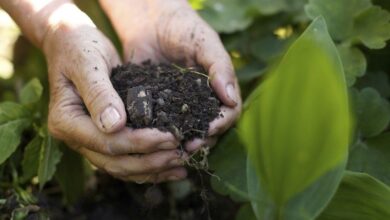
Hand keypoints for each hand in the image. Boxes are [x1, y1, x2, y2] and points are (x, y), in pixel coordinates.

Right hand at [43, 4, 186, 182]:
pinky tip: (171, 166)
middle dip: (151, 161)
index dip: (140, 143)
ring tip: (181, 165)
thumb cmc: (79, 46)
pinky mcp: (103, 138)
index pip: (107, 142)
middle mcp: (75, 138)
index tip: (170, 137)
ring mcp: (88, 141)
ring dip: (152, 169)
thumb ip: (99, 93)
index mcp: (66, 121)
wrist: (72, 43)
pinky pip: (125, 159)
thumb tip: (114, 126)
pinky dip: (148, 165)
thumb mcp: (88, 63)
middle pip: (115, 162)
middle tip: (181, 155)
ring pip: (121, 167)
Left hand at [100, 0, 241, 151]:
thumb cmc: (183, 27)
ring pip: (185, 132)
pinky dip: (158, 135)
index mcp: (218, 89)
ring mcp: (178, 106)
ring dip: (181, 143)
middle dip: (201, 139)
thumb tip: (231, 99)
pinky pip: (160, 125)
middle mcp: (200, 102)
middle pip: (209, 129)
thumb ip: (220, 67)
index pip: (229, 113)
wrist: (149, 21)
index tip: (209, 129)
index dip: (222, 124)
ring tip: (171, 149)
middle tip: (187, 146)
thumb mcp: (205, 42)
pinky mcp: (156, 107)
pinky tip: (151, 140)